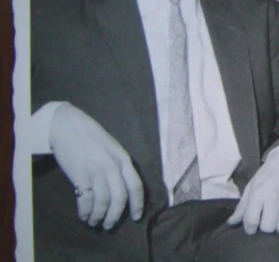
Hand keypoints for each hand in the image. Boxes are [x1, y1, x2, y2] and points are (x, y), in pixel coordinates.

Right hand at [48, 104, 143, 229]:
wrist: (68, 126)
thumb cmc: (91, 138)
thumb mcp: (113, 149)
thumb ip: (119, 165)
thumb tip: (123, 188)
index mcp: (124, 159)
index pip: (136, 186)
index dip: (137, 204)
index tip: (136, 217)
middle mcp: (113, 166)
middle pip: (120, 198)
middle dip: (115, 216)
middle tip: (108, 225)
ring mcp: (96, 170)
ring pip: (103, 201)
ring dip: (99, 216)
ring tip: (94, 222)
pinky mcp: (80, 174)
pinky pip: (86, 199)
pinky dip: (86, 211)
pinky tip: (83, 215)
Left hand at [227, 145, 278, 234]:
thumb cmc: (268, 173)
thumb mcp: (252, 185)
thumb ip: (242, 206)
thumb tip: (231, 223)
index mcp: (258, 192)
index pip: (251, 220)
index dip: (250, 229)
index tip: (252, 228)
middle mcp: (273, 197)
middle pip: (267, 227)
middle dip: (265, 229)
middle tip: (266, 223)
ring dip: (278, 229)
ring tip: (277, 223)